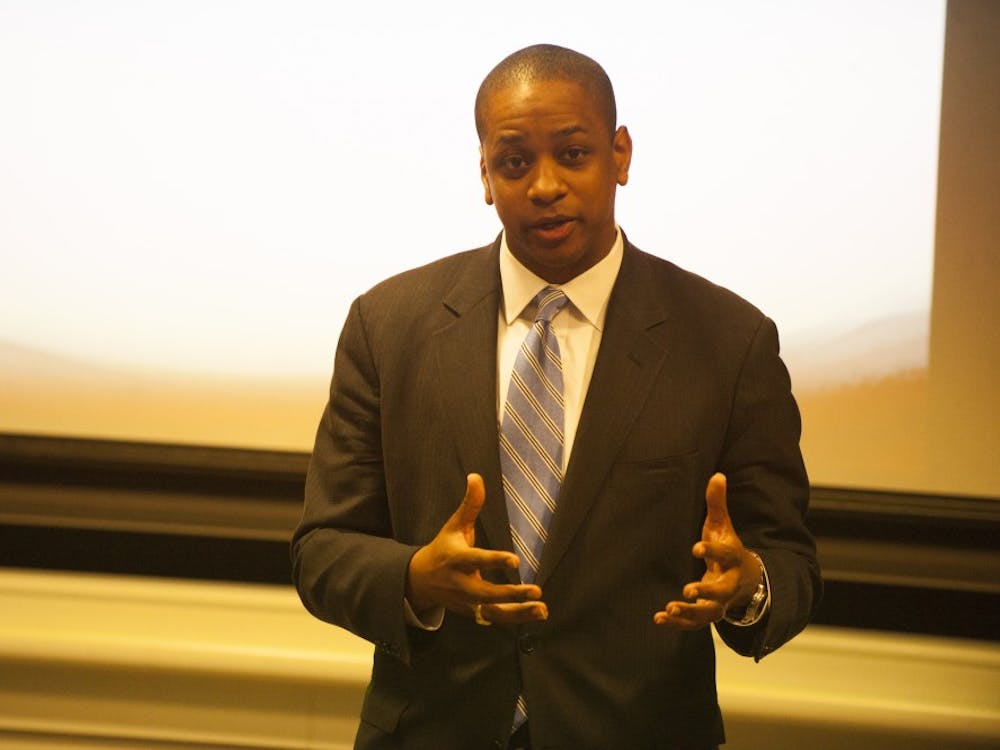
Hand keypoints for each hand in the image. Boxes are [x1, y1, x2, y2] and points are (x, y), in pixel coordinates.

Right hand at [406, 473, 547, 624]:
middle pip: (485, 593)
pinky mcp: (472, 613)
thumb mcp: (454, 525)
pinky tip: (539, 612)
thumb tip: (476, 476)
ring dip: (518, 612)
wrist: (420, 581)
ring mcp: (466, 601)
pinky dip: (517, 617)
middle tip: (536, 590)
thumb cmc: (444, 548)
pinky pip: (495, 618)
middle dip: (510, 594)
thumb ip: (469, 504)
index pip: (476, 560)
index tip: (515, 561)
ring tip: (542, 607)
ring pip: (492, 612)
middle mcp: (460, 583)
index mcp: (456, 559)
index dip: (494, 561)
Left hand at [654, 473, 762, 629]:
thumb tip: (717, 474)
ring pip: (708, 612)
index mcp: (732, 557)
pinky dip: (678, 623)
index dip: (711, 551)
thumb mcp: (723, 525)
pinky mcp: (709, 613)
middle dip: (706, 590)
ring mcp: (720, 601)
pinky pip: (695, 623)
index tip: (695, 548)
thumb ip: (717, 503)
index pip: (725, 554)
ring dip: (689, 613)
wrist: (746, 579)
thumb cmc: (727, 546)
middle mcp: (728, 582)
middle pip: (721, 590)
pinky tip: (659, 618)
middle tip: (688, 590)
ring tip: (669, 609)